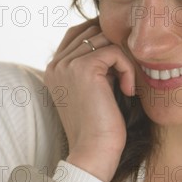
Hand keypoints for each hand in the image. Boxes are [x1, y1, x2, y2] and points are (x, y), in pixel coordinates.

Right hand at [44, 18, 134, 181]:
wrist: (93, 151)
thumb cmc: (98, 127)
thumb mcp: (92, 89)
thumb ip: (95, 65)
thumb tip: (115, 41)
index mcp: (53, 68)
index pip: (77, 32)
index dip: (102, 39)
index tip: (120, 60)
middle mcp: (56, 63)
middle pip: (92, 30)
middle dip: (115, 46)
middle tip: (126, 72)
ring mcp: (67, 64)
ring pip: (105, 39)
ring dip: (123, 59)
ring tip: (126, 85)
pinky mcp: (83, 68)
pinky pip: (115, 52)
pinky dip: (127, 70)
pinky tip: (128, 91)